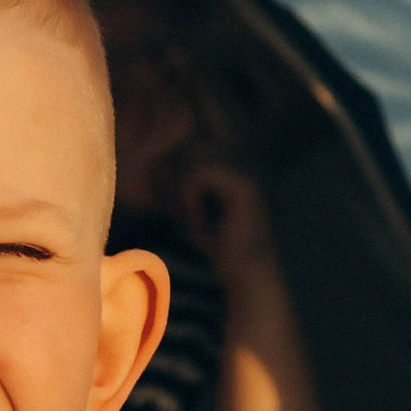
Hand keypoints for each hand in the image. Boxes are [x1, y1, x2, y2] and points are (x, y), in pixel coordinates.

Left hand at [168, 156, 277, 293]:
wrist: (249, 275)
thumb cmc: (222, 244)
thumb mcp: (194, 204)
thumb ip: (182, 178)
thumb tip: (162, 159)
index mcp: (239, 157)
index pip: (200, 135)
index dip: (185, 157)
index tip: (181, 198)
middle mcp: (246, 156)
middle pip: (191, 144)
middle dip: (178, 177)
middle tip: (182, 212)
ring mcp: (248, 167)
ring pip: (192, 156)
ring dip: (182, 190)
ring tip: (191, 217)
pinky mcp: (244, 184)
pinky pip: (197, 175)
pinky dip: (189, 200)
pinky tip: (199, 221)